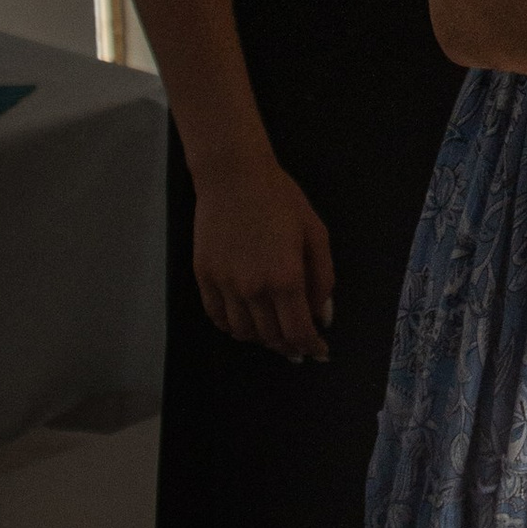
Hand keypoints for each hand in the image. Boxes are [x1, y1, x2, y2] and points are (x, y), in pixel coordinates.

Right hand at [191, 150, 334, 359]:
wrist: (234, 176)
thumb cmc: (281, 200)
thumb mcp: (316, 234)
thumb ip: (323, 279)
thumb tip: (322, 316)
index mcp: (286, 278)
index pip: (298, 331)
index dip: (311, 347)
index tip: (318, 351)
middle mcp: (253, 288)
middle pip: (271, 336)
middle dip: (289, 346)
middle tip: (299, 347)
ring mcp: (224, 285)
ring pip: (243, 332)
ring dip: (261, 339)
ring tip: (273, 334)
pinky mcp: (204, 277)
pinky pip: (217, 317)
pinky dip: (232, 328)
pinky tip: (245, 324)